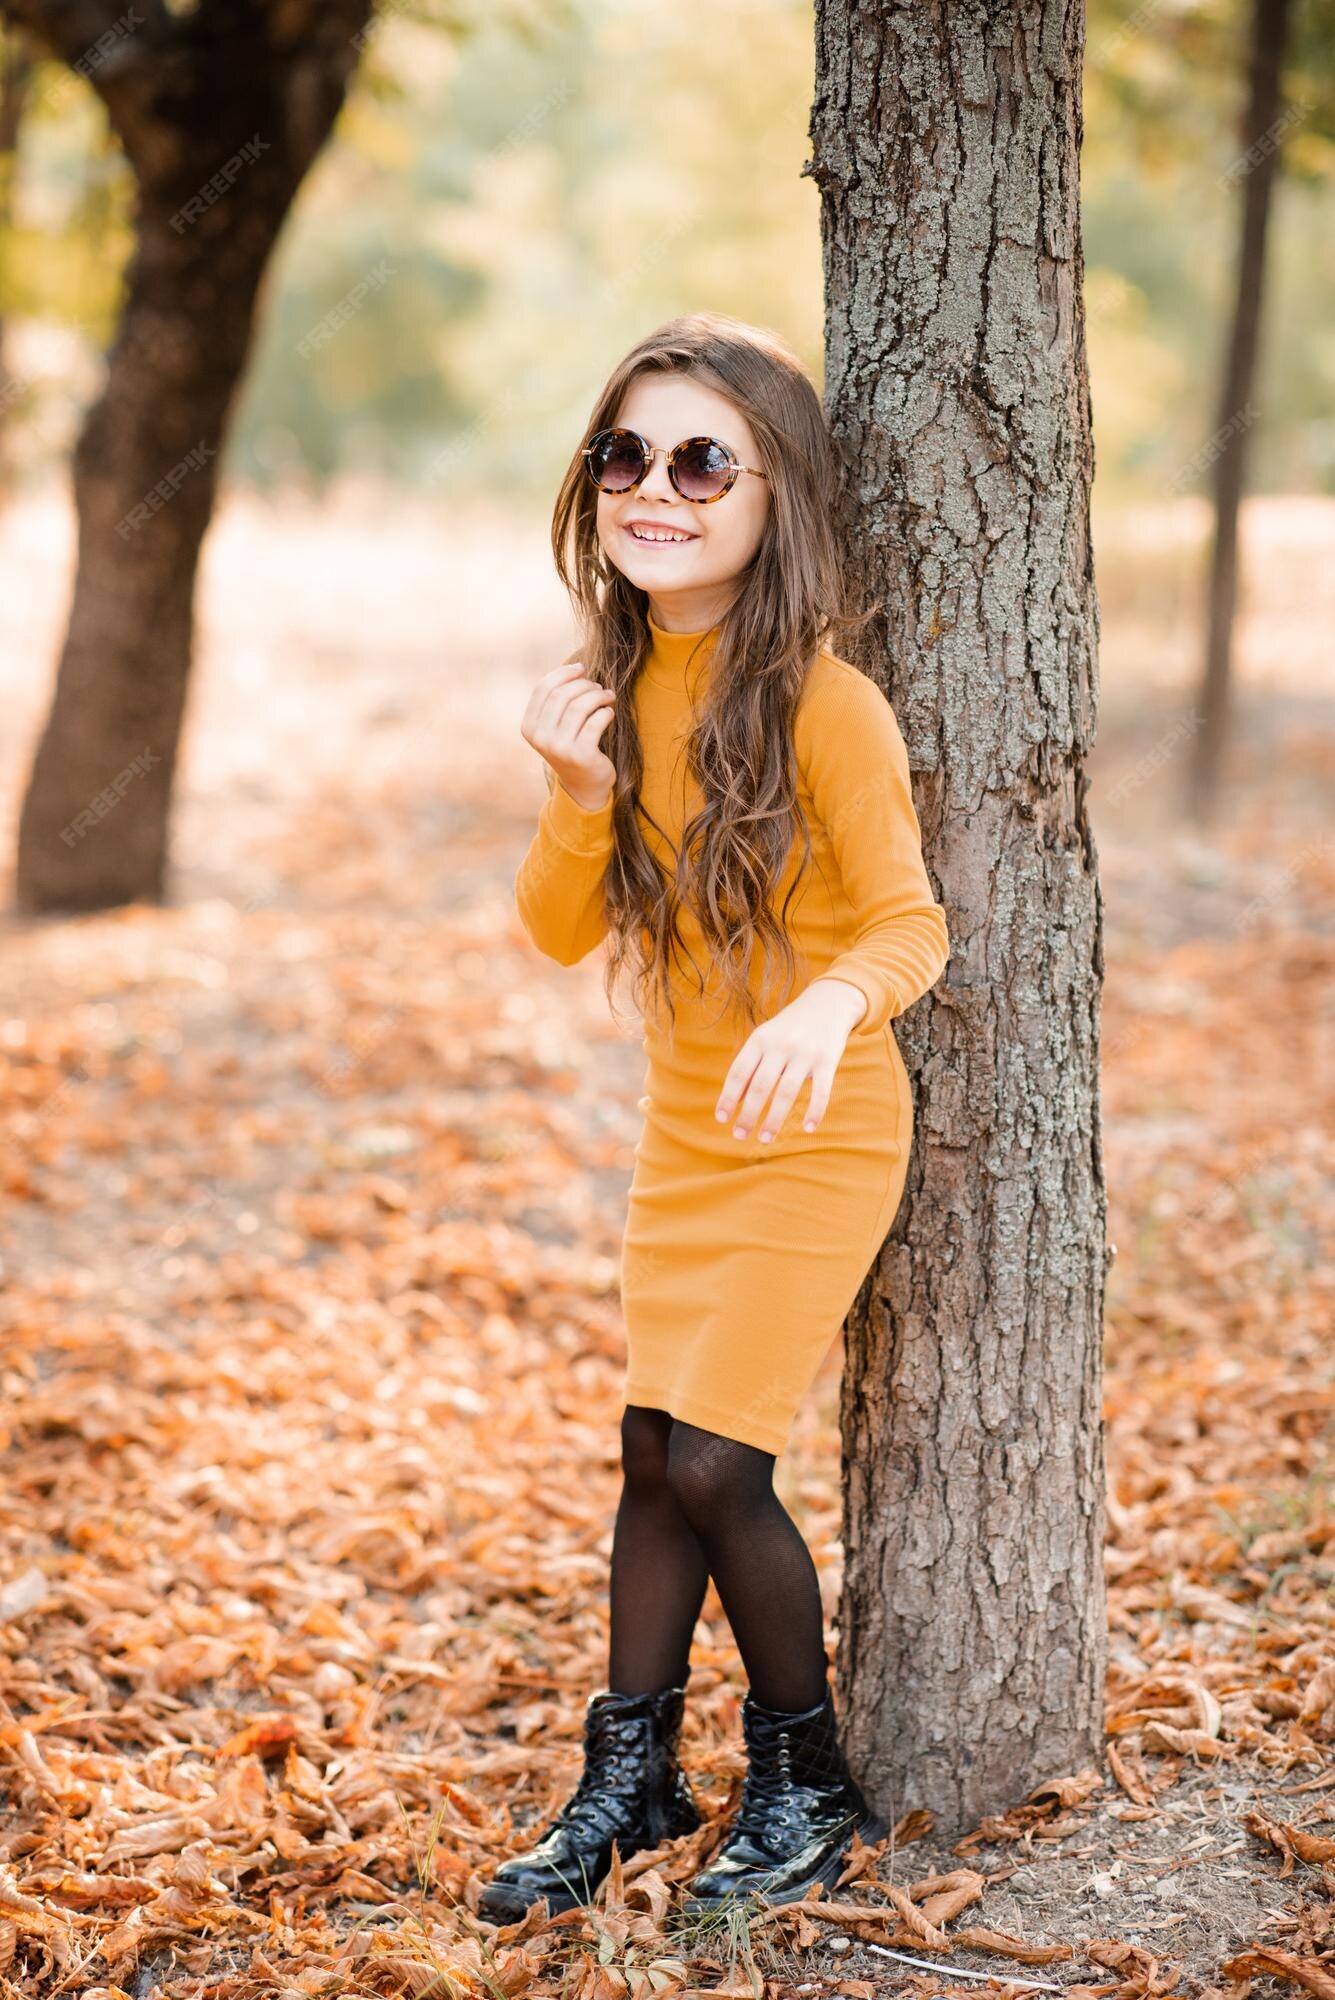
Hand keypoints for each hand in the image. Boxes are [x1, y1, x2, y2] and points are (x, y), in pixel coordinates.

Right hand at [521, 658, 615, 811]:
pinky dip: (606, 712)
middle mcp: (541, 738)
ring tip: (608, 696)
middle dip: (584, 684)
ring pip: (580, 706)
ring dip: (598, 695)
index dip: (564, 673)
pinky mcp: (581, 755)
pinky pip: (596, 721)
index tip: (582, 668)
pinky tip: (609, 713)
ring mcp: (559, 748)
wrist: (584, 785)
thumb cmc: (573, 745)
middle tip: (598, 688)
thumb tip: (577, 667)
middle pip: (562, 695)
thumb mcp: (556, 724)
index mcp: (529, 727)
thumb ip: (557, 700)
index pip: (543, 688)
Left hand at [714, 978, 868, 1141]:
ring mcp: (805, 1053)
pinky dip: (815, 1111)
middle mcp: (780, 1045)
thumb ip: (750, 1066)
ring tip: (765, 1139)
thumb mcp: (765, 1038)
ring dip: (774, 1120)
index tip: (722, 1119)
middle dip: (748, 1114)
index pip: (738, 1072)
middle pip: (760, 1086)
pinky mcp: (828, 1060)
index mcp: (760, 1039)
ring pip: (786, 1092)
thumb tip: (735, 1101)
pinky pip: (821, 1091)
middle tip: (739, 1136)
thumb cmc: (789, 1028)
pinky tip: (807, 1129)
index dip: (728, 1097)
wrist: (828, 1003)